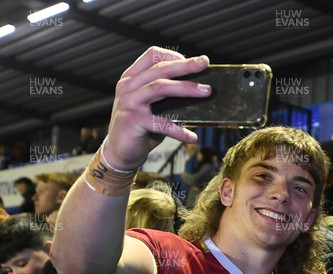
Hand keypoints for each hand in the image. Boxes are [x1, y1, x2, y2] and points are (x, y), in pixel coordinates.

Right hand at [103, 46, 211, 170]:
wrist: (120, 152)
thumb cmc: (142, 128)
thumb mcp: (152, 106)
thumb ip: (167, 96)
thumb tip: (199, 90)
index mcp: (132, 78)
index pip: (151, 55)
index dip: (172, 55)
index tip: (193, 61)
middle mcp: (128, 86)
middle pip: (159, 69)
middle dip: (185, 65)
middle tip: (204, 63)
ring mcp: (128, 102)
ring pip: (159, 88)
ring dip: (185, 88)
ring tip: (206, 91)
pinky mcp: (131, 121)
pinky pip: (160, 123)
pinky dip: (178, 130)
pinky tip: (192, 137)